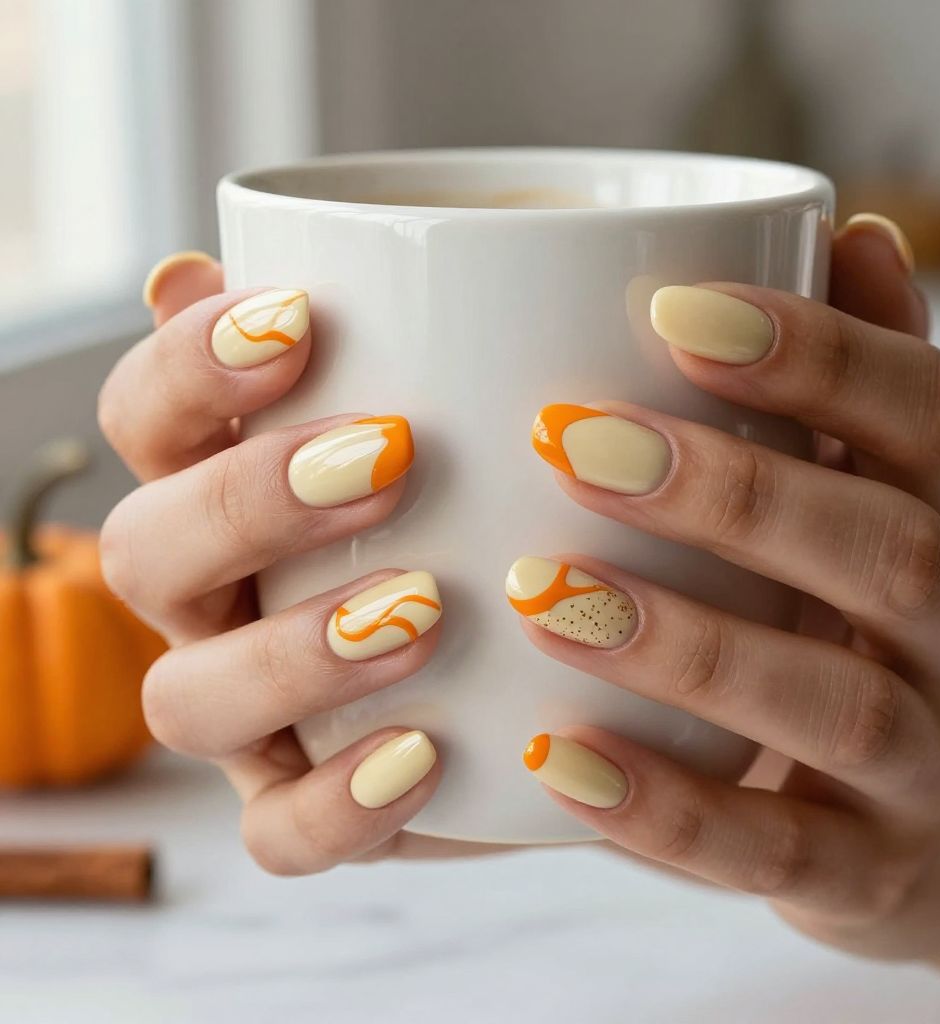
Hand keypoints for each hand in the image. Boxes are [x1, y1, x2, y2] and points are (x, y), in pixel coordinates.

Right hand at [99, 255, 502, 871]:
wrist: (581, 658)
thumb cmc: (512, 506)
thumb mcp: (478, 414)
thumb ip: (390, 341)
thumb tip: (237, 262)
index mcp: (227, 487)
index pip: (148, 417)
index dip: (190, 365)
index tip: (300, 316)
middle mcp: (217, 600)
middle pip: (145, 551)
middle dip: (247, 502)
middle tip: (394, 458)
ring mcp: (252, 713)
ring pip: (184, 699)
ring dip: (290, 652)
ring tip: (423, 609)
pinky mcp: (307, 806)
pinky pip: (277, 833)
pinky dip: (337, 804)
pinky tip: (425, 756)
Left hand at [510, 216, 939, 993]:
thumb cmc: (872, 623)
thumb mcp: (886, 498)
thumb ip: (860, 381)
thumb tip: (851, 229)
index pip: (927, 412)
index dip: (816, 351)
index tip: (671, 305)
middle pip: (885, 551)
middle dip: (732, 491)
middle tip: (570, 440)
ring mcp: (928, 766)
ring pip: (833, 704)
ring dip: (686, 643)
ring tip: (542, 589)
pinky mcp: (867, 873)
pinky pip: (772, 850)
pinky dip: (661, 808)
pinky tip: (548, 755)